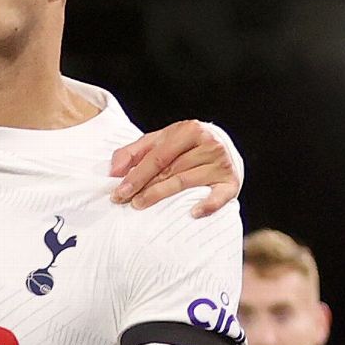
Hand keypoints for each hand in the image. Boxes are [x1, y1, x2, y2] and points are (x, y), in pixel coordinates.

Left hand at [110, 120, 239, 217]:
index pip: (157, 157)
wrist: (220, 146)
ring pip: (185, 182)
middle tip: (126, 202)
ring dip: (161, 196)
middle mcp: (209, 144)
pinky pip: (219, 196)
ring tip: (140, 205)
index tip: (118, 193)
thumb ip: (132, 153)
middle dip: (144, 187)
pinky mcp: (231, 182)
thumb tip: (113, 171)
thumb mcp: (157, 142)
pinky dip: (208, 205)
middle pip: (170, 170)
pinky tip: (193, 213)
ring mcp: (221, 163)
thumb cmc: (182, 147)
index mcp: (189, 130)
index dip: (136, 176)